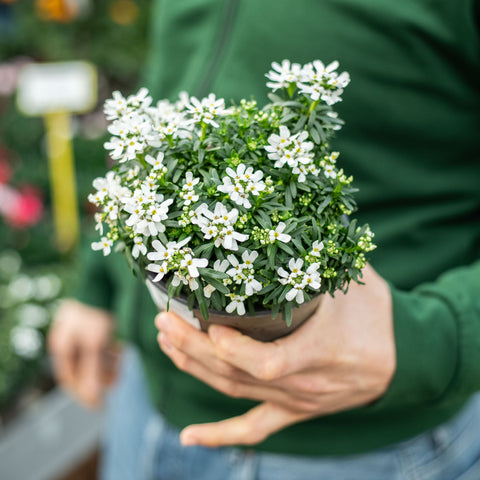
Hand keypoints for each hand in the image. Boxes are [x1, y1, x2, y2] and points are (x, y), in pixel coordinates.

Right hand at [48, 299, 120, 407]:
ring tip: (122, 366)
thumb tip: (93, 399)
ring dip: (107, 365)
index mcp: (62, 347)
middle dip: (99, 378)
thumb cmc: (94, 313)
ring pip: (92, 357)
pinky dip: (110, 351)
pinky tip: (123, 351)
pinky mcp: (92, 325)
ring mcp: (79, 332)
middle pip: (82, 369)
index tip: (100, 405)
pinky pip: (100, 346)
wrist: (102, 281)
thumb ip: (92, 372)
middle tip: (116, 382)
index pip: (69, 379)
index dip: (84, 394)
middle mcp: (68, 340)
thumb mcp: (94, 345)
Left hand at [155, 263, 395, 446]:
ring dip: (196, 370)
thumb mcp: (355, 281)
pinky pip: (254, 429)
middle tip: (164, 322)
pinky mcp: (295, 410)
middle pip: (238, 375)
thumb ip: (322, 257)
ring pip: (236, 394)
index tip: (207, 325)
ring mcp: (297, 402)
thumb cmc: (377, 314)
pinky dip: (220, 436)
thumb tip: (290, 223)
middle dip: (193, 349)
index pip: (269, 362)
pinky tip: (189, 436)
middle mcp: (306, 384)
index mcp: (322, 350)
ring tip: (167, 344)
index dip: (233, 349)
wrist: (405, 358)